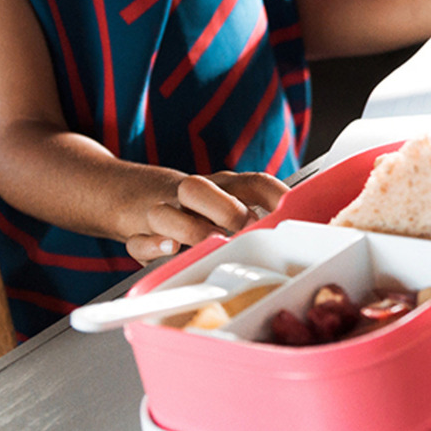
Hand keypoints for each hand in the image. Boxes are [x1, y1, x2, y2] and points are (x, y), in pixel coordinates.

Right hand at [123, 170, 285, 264]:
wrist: (126, 194)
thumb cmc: (195, 206)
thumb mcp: (228, 199)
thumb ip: (261, 212)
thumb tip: (304, 231)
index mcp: (221, 187)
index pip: (252, 183)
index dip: (274, 195)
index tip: (292, 212)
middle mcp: (191, 196)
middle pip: (200, 188)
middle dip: (225, 209)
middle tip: (245, 229)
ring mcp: (161, 214)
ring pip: (166, 213)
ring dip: (190, 228)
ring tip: (210, 241)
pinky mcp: (138, 237)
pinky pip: (139, 242)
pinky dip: (152, 246)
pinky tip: (168, 247)